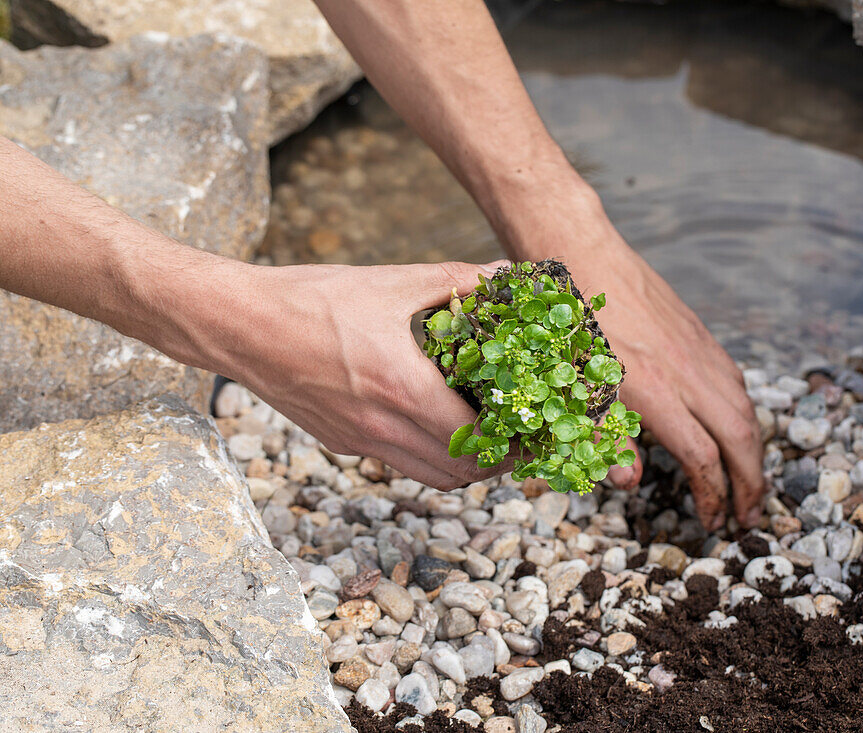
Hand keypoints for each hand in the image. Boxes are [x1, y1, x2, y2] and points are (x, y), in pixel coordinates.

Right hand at [224, 259, 510, 489]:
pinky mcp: (342, 443)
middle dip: (498, 460)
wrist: (240, 325)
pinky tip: (436, 424)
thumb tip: (507, 272)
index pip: (475, 442)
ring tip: (484, 435)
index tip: (532, 428)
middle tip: (518, 434)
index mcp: (402, 388)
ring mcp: (360, 441)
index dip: (512, 443)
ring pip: (431, 478)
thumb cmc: (314, 300)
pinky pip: (400, 465)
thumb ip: (456, 279)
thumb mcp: (393, 281)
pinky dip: (429, 458)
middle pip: (460, 472)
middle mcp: (383, 427)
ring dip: (465, 466)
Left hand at [512, 199, 764, 530]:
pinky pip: (734, 380)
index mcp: (652, 390)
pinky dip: (743, 413)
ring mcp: (696, 349)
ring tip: (749, 482)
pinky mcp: (697, 332)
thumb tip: (631, 482)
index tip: (713, 522)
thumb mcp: (566, 386)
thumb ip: (599, 437)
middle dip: (751, 484)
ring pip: (744, 407)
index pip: (702, 457)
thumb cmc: (563, 322)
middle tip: (750, 519)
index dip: (713, 496)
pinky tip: (736, 428)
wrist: (577, 251)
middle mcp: (685, 371)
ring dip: (754, 451)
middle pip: (740, 437)